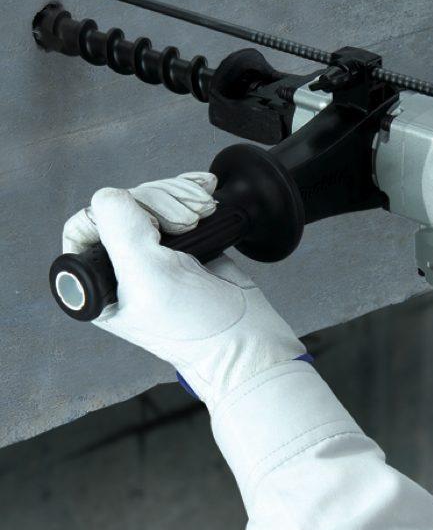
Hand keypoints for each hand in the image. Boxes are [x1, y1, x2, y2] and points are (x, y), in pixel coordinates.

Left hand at [62, 172, 304, 410]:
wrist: (247, 337)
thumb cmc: (197, 329)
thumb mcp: (148, 279)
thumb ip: (121, 231)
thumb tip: (110, 195)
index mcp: (97, 282)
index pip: (88, 223)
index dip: (119, 215)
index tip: (151, 227)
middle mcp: (120, 265)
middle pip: (124, 205)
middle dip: (160, 203)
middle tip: (185, 223)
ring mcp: (152, 251)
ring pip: (152, 198)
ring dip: (180, 197)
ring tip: (202, 215)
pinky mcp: (183, 241)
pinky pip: (177, 201)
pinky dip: (191, 192)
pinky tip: (205, 195)